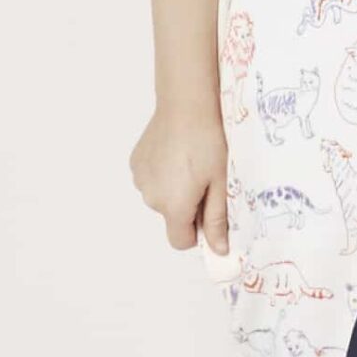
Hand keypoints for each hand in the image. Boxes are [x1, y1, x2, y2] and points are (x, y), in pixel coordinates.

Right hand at [129, 104, 230, 256]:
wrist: (187, 105)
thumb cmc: (209, 143)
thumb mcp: (221, 182)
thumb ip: (218, 219)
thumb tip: (219, 250)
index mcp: (173, 207)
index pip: (180, 241)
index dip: (197, 232)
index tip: (210, 213)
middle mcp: (151, 199)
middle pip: (172, 217)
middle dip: (188, 206)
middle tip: (206, 178)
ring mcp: (140, 180)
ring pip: (161, 197)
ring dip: (175, 188)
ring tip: (191, 161)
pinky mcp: (136, 163)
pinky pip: (152, 179)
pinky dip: (164, 173)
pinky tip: (177, 153)